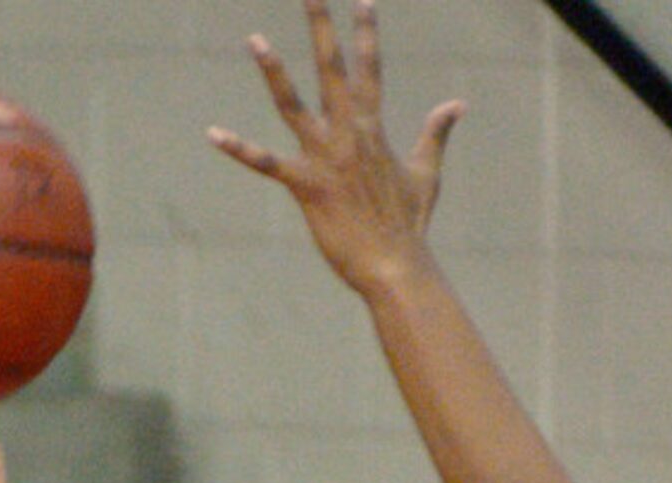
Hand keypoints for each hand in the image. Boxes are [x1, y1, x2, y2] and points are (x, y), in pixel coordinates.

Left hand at [206, 0, 464, 295]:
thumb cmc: (409, 223)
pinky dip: (239, 149)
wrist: (395, 266)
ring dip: (274, 71)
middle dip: (321, 28)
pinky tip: (213, 133)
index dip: (365, 33)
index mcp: (373, 129)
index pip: (369, 70)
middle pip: (332, 70)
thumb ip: (436, 134)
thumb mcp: (426, 173)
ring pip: (294, 106)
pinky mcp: (307, 186)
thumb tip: (458, 104)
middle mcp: (349, 135)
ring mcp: (326, 158)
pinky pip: (267, 163)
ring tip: (255, 39)